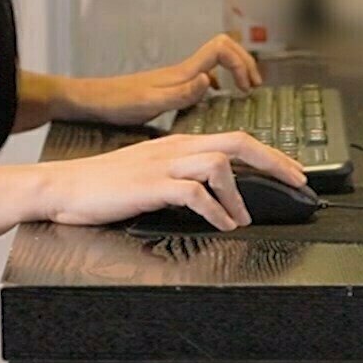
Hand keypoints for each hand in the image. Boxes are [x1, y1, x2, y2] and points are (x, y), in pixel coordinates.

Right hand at [36, 131, 305, 230]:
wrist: (64, 187)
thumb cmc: (102, 185)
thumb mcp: (148, 172)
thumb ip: (180, 175)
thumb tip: (214, 192)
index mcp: (177, 143)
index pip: (233, 138)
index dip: (269, 153)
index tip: (291, 169)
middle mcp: (175, 148)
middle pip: (237, 142)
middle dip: (274, 161)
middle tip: (298, 181)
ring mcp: (162, 165)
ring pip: (219, 164)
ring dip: (239, 194)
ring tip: (243, 219)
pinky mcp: (150, 185)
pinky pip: (194, 193)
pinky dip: (216, 210)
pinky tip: (222, 225)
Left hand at [54, 34, 262, 126]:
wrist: (88, 102)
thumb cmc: (114, 104)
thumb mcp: (149, 104)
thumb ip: (180, 94)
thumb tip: (210, 81)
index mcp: (181, 73)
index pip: (221, 48)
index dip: (241, 61)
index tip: (249, 85)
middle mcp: (181, 72)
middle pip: (222, 51)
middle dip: (244, 63)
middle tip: (254, 86)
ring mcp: (174, 79)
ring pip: (213, 65)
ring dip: (232, 73)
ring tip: (243, 93)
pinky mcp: (167, 88)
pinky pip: (200, 80)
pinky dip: (216, 87)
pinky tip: (212, 104)